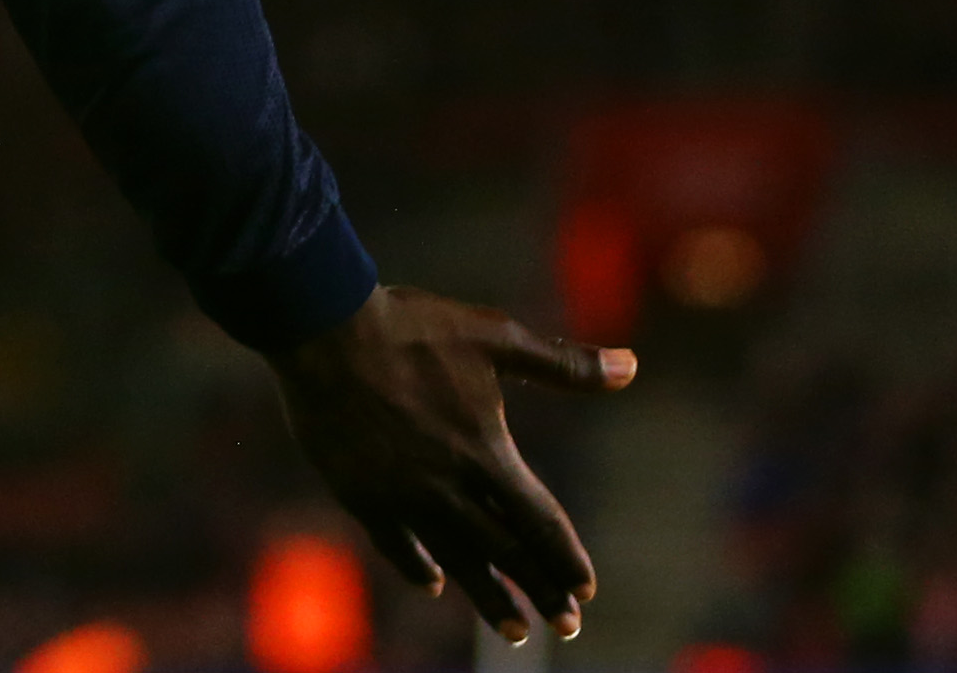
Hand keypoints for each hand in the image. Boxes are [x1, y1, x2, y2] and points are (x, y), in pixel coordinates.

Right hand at [268, 285, 632, 642]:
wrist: (325, 325)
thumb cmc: (414, 327)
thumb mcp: (495, 336)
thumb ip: (564, 364)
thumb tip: (631, 367)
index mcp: (485, 451)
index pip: (538, 520)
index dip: (565, 556)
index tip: (587, 589)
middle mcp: (448, 485)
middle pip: (505, 551)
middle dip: (540, 590)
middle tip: (569, 627)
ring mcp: (402, 495)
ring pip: (456, 558)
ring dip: (489, 595)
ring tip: (515, 630)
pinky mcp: (361, 493)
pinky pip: (396, 544)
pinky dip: (417, 566)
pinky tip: (433, 583)